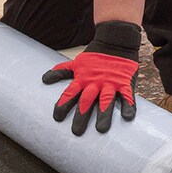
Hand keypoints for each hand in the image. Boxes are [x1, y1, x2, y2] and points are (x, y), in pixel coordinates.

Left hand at [42, 21, 140, 135]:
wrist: (115, 40)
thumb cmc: (94, 56)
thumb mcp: (76, 63)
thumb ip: (61, 72)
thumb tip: (44, 79)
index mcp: (83, 78)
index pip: (70, 93)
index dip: (63, 105)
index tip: (57, 118)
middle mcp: (95, 82)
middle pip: (86, 101)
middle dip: (81, 116)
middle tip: (76, 132)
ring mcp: (111, 83)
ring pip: (106, 100)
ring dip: (103, 115)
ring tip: (100, 129)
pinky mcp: (125, 83)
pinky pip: (127, 96)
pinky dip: (128, 106)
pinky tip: (127, 117)